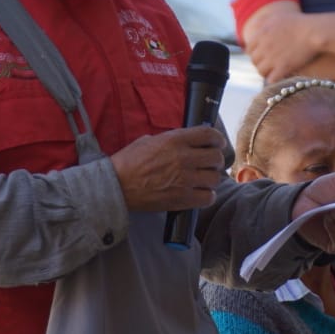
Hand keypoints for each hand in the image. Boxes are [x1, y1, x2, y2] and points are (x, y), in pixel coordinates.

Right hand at [109, 126, 225, 211]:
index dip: (217, 138)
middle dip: (215, 159)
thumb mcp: (150, 140)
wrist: (117, 186)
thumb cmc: (129, 162)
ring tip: (204, 179)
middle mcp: (183, 158)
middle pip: (216, 157)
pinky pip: (208, 197)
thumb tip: (188, 141)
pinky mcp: (182, 199)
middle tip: (210, 163)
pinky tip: (200, 193)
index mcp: (175, 140)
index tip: (217, 142)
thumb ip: (172, 140)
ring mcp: (184, 180)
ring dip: (211, 178)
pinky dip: (207, 196)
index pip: (209, 134)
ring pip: (215, 178)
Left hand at [245, 8, 318, 81]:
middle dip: (260, 63)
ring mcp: (272, 58)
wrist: (314, 31)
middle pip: (254, 61)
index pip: (249, 50)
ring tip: (273, 72)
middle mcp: (263, 47)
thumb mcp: (278, 17)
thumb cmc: (299, 22)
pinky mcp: (282, 68)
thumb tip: (255, 26)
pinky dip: (274, 79)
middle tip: (268, 65)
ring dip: (266, 72)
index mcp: (260, 34)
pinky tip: (280, 77)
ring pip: (261, 71)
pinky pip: (271, 79)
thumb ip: (264, 22)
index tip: (262, 56)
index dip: (255, 54)